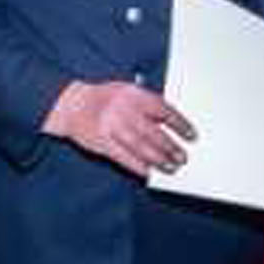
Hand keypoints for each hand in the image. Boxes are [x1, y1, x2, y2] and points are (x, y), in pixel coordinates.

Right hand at [44, 80, 196, 176]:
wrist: (72, 104)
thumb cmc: (105, 98)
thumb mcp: (127, 91)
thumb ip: (147, 104)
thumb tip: (171, 124)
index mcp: (133, 94)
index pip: (163, 110)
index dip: (180, 124)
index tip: (191, 135)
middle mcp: (123, 109)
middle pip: (153, 132)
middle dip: (170, 147)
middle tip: (182, 157)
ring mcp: (111, 126)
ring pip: (140, 147)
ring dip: (158, 159)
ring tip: (170, 167)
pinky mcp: (101, 142)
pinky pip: (122, 157)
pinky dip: (137, 165)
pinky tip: (148, 172)